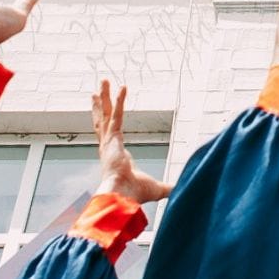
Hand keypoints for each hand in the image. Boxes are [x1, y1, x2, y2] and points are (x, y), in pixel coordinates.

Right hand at [91, 81, 170, 204]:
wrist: (121, 196)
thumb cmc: (134, 195)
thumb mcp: (155, 189)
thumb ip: (167, 188)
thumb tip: (181, 190)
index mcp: (115, 157)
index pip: (110, 136)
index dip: (108, 126)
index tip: (107, 118)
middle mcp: (108, 147)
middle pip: (102, 121)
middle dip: (102, 105)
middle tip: (96, 93)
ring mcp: (108, 141)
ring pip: (106, 114)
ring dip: (106, 97)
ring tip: (104, 81)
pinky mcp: (113, 138)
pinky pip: (118, 115)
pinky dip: (120, 100)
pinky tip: (123, 87)